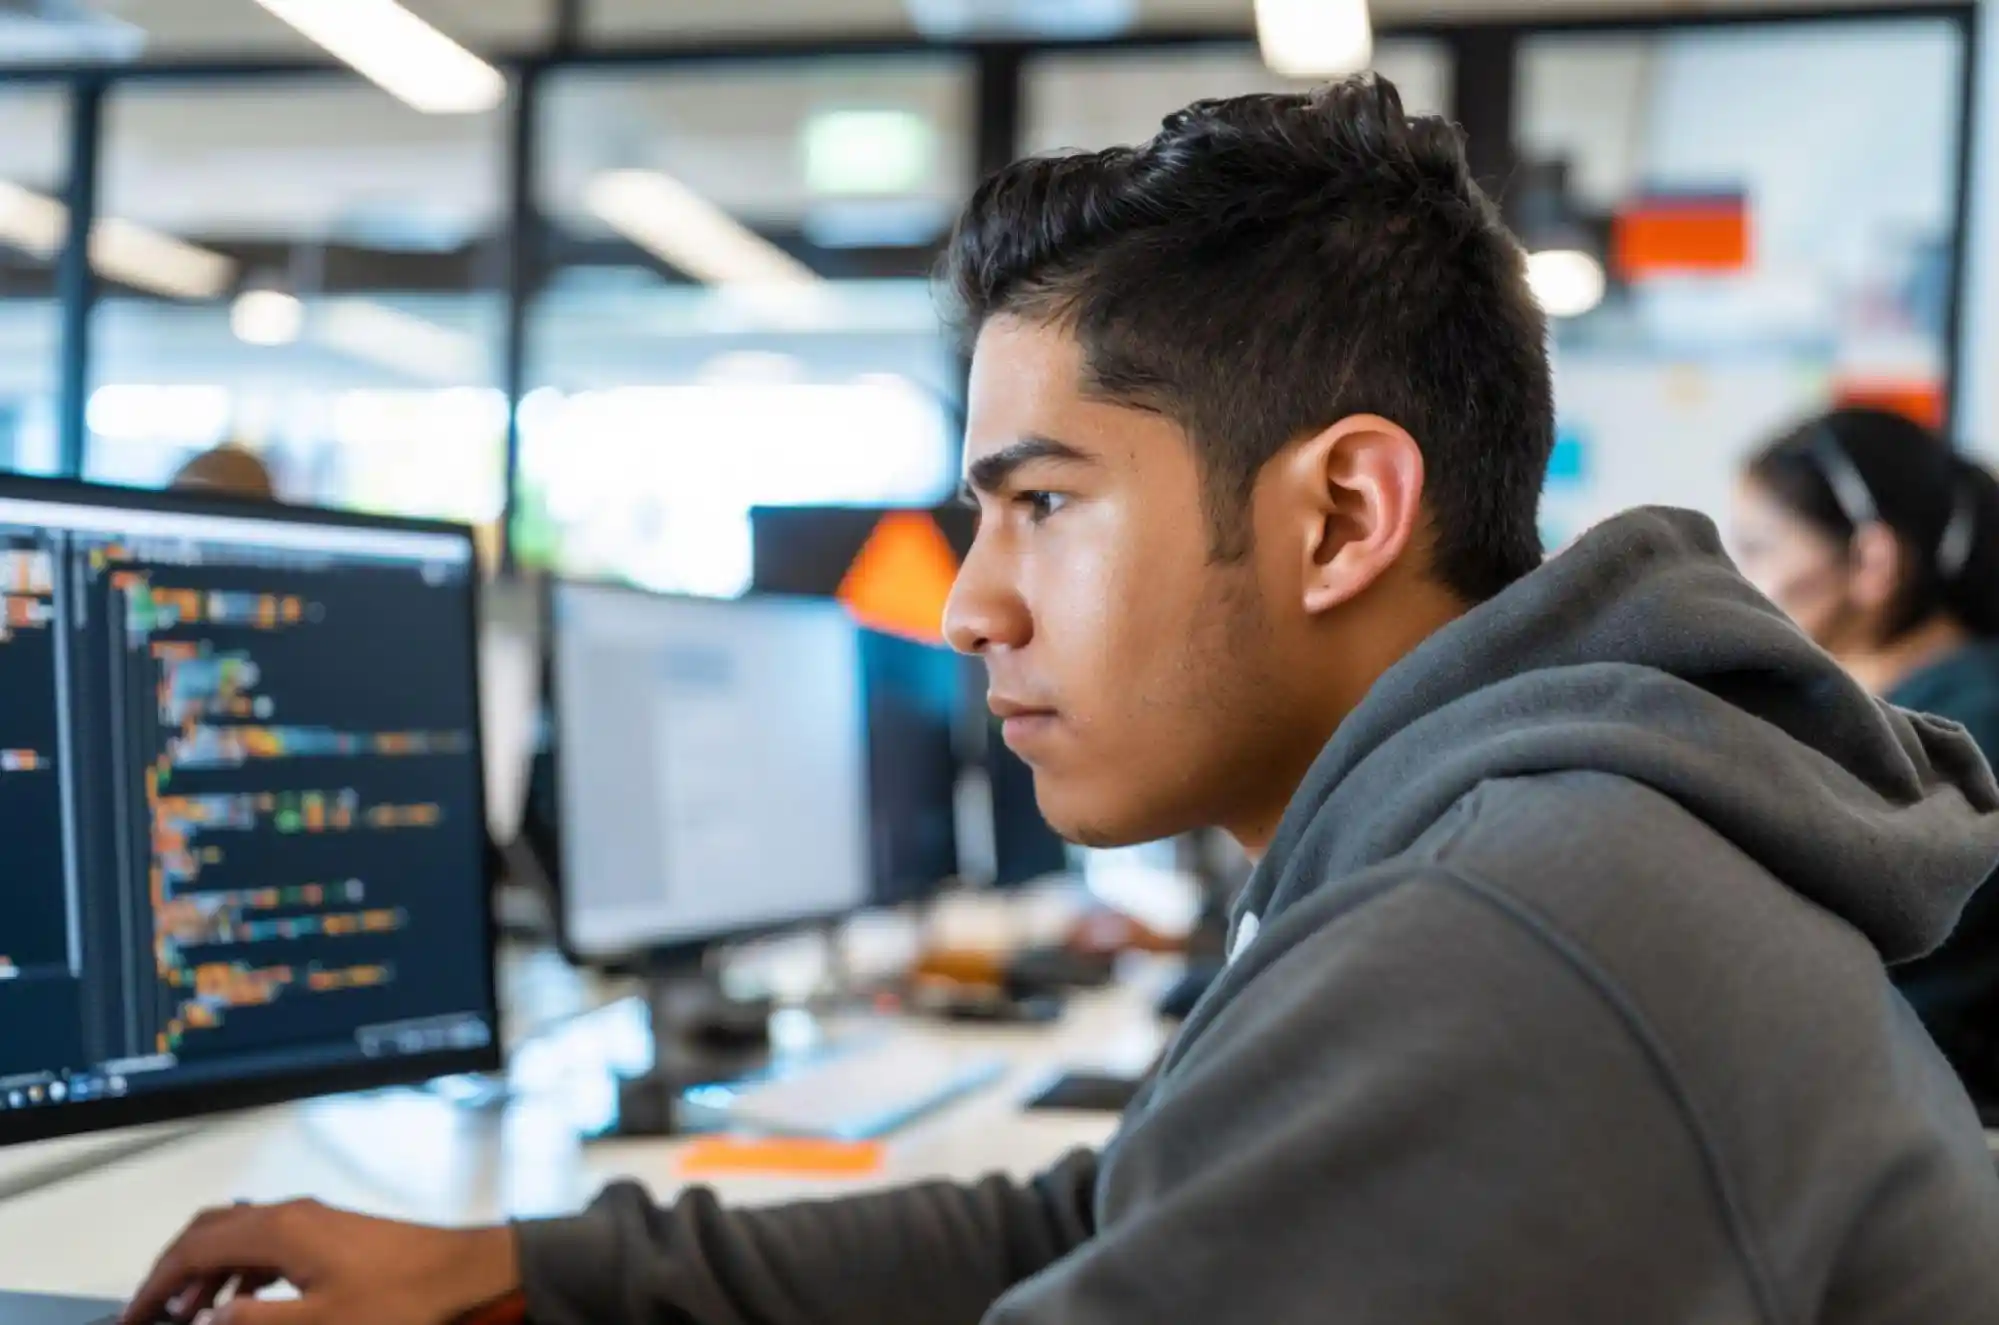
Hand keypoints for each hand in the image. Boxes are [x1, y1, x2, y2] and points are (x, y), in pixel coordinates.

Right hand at [122, 1199, 519, 1324]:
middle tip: (151, 1311)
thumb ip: (253, 1323)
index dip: (155, 1285)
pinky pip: (269, 1246)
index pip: (193, 1249)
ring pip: (239, 1238)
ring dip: (207, 1275)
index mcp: (281, 1230)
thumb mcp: (318, 1324)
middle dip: (174, 1271)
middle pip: (210, 1232)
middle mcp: (294, 1214)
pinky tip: (243, 1304)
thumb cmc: (407, 1296)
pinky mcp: (334, 1234)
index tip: (134, 1316)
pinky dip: (241, 1273)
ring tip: (189, 1316)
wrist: (467, 1274)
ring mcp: (316, 1220)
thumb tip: (206, 1322)